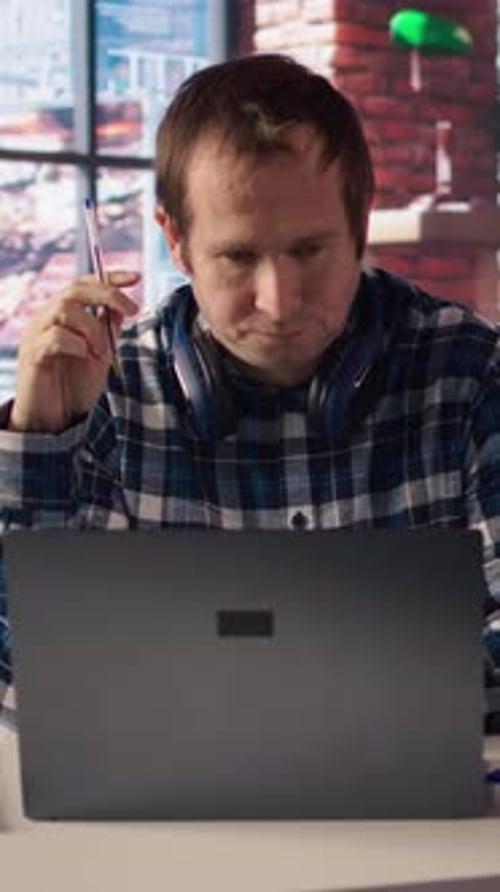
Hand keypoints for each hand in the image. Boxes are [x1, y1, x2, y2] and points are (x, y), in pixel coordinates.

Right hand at [10, 270, 139, 432]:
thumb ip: (107, 329)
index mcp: (63, 315)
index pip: (85, 283)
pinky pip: (55, 337)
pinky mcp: (32, 354)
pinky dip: (77, 344)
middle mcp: (46, 318)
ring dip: (93, 328)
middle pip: (75, 289)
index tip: (137, 277)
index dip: (111, 277)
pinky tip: (85, 358)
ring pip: (65, 309)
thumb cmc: (74, 388)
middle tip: (132, 311)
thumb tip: (123, 305)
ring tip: (102, 352)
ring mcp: (36, 334)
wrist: (55, 420)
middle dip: (108, 294)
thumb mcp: (100, 354)